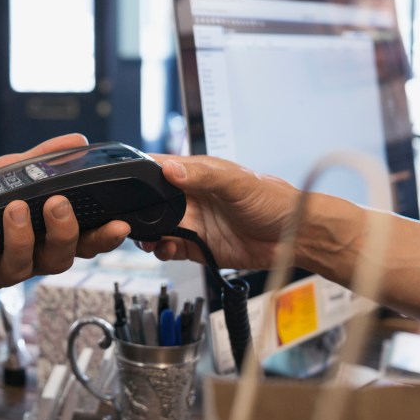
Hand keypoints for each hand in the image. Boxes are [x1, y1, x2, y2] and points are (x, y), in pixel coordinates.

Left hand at [0, 133, 131, 292]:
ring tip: (13, 208)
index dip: (103, 238)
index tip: (120, 223)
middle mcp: (26, 259)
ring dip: (20, 238)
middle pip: (58, 260)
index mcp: (43, 237)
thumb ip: (43, 161)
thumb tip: (78, 141)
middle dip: (63, 234)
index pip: (83, 242)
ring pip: (20, 269)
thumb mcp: (9, 173)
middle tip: (57, 204)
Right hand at [139, 155, 299, 270]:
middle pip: (152, 201)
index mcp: (198, 174)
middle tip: (130, 218)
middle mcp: (192, 198)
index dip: (141, 174)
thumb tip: (171, 168)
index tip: (124, 182)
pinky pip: (171, 249)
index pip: (161, 168)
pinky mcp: (199, 247)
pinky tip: (166, 249)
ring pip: (157, 227)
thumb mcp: (238, 183)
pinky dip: (162, 250)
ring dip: (147, 233)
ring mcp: (194, 223)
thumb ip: (203, 176)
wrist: (294, 237)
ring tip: (147, 238)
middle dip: (138, 210)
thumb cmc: (274, 201)